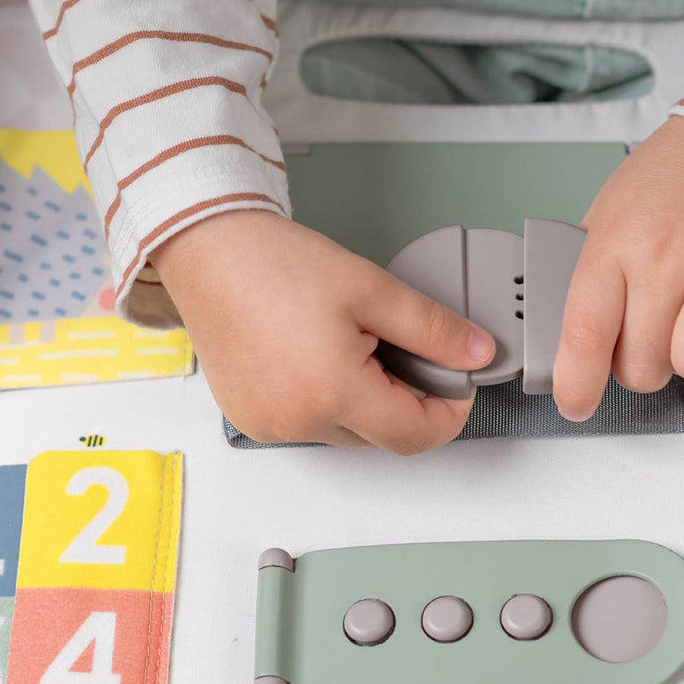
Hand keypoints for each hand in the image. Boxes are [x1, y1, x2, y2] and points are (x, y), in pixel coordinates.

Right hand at [152, 211, 494, 451]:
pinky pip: (307, 424)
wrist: (207, 248)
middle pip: (381, 435)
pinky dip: (326, 399)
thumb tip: (477, 353)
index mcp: (333, 395)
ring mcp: (268, 425)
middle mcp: (297, 422)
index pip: (416, 435)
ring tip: (351, 342)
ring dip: (363, 400)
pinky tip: (318, 355)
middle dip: (404, 397)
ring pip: (345, 432)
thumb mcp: (372, 289)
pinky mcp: (249, 417)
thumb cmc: (274, 264)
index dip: (450, 412)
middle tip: (397, 344)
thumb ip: (433, 329)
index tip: (458, 382)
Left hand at [553, 116, 683, 419]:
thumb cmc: (675, 177)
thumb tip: (572, 337)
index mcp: (615, 244)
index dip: (576, 382)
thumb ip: (592, 272)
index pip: (585, 332)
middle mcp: (666, 260)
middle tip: (652, 336)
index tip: (575, 403)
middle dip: (642, 367)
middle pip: (643, 366)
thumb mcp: (611, 212)